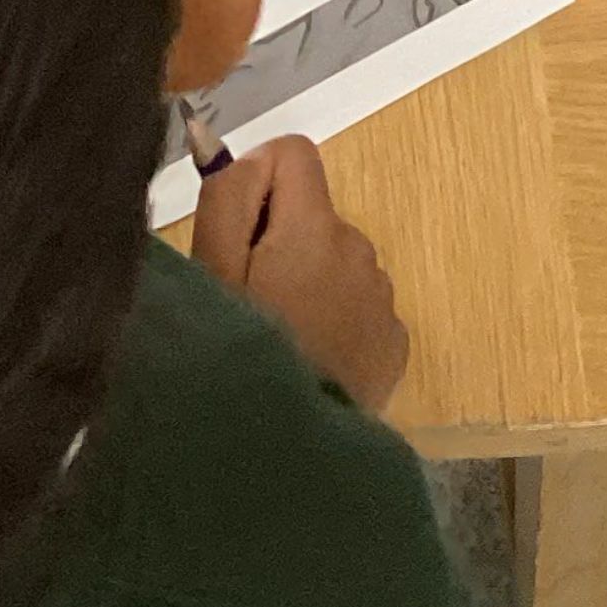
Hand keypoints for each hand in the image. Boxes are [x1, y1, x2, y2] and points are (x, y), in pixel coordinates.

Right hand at [191, 137, 409, 412]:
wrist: (287, 455)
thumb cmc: (239, 357)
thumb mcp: (212, 273)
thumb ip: (224, 198)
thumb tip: (232, 152)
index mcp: (315, 227)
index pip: (293, 154)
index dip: (258, 184)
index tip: (239, 237)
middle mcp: (360, 251)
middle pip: (313, 215)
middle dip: (280, 243)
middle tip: (250, 303)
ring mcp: (383, 299)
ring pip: (335, 263)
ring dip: (308, 284)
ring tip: (279, 340)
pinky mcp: (394, 342)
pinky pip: (358, 306)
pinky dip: (334, 322)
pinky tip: (309, 362)